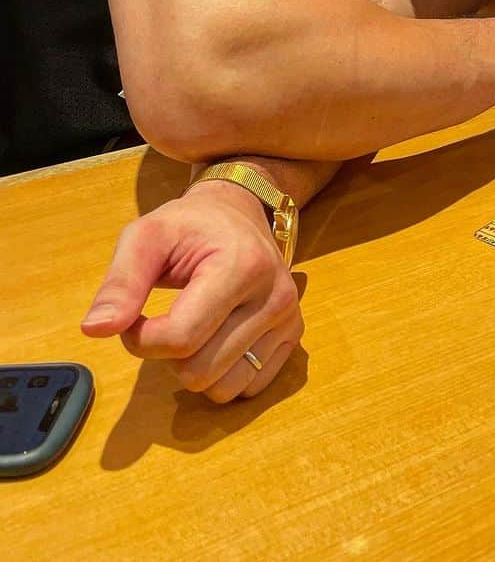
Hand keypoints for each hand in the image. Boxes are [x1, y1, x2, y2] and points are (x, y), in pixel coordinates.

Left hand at [81, 181, 302, 401]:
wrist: (241, 210)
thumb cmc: (190, 225)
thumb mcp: (146, 237)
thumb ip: (120, 283)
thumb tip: (95, 330)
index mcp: (242, 266)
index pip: (180, 339)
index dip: (140, 339)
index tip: (133, 316)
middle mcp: (275, 296)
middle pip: (199, 371)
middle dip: (168, 353)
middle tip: (167, 317)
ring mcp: (289, 318)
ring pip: (223, 389)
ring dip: (195, 368)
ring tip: (195, 327)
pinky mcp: (294, 335)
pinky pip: (248, 388)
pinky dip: (223, 374)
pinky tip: (218, 338)